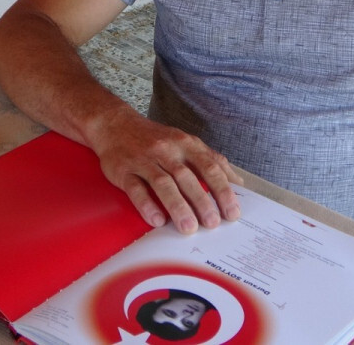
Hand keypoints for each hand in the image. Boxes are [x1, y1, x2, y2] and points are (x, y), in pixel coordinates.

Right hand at [86, 111, 242, 233]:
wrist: (115, 125)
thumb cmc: (156, 138)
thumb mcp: (187, 142)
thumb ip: (212, 160)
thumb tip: (238, 183)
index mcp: (185, 144)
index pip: (209, 167)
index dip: (222, 190)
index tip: (232, 212)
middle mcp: (166, 150)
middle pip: (187, 177)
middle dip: (202, 201)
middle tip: (213, 224)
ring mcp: (143, 160)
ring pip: (163, 183)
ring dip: (177, 206)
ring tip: (188, 227)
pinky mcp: (123, 170)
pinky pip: (135, 188)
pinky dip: (146, 205)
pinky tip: (157, 220)